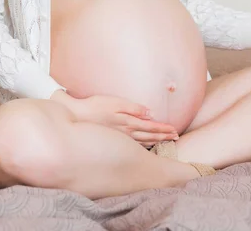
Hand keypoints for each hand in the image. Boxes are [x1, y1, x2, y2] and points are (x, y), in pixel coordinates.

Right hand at [51, 90, 178, 147]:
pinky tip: (147, 147)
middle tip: (176, 137)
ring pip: (142, 142)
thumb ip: (133, 108)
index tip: (175, 131)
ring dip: (156, 142)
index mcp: (128, 122)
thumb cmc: (94, 107)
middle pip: (149, 136)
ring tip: (166, 141)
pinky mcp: (113, 140)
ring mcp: (119, 138)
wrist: (75, 118)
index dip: (164, 129)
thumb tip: (150, 113)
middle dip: (164, 136)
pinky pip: (133, 145)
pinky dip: (144, 146)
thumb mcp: (115, 102)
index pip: (151, 127)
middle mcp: (126, 133)